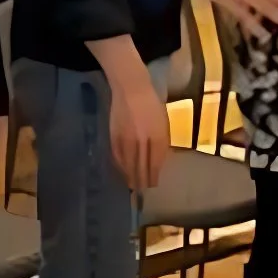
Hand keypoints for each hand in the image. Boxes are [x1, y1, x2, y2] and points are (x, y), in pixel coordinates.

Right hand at [105, 69, 171, 191]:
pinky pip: (117, 156)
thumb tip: (158, 161)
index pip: (155, 162)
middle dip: (142, 180)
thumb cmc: (151, 103)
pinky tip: (122, 171)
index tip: (153, 184)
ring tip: (132, 185)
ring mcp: (127, 139)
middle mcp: (142, 140)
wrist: (131, 88)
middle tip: (142, 190)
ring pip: (128, 164)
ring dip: (130, 177)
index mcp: (158, 135)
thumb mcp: (163, 121)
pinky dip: (120, 166)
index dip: (153, 175)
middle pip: (142, 167)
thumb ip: (161, 141)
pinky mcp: (114, 136)